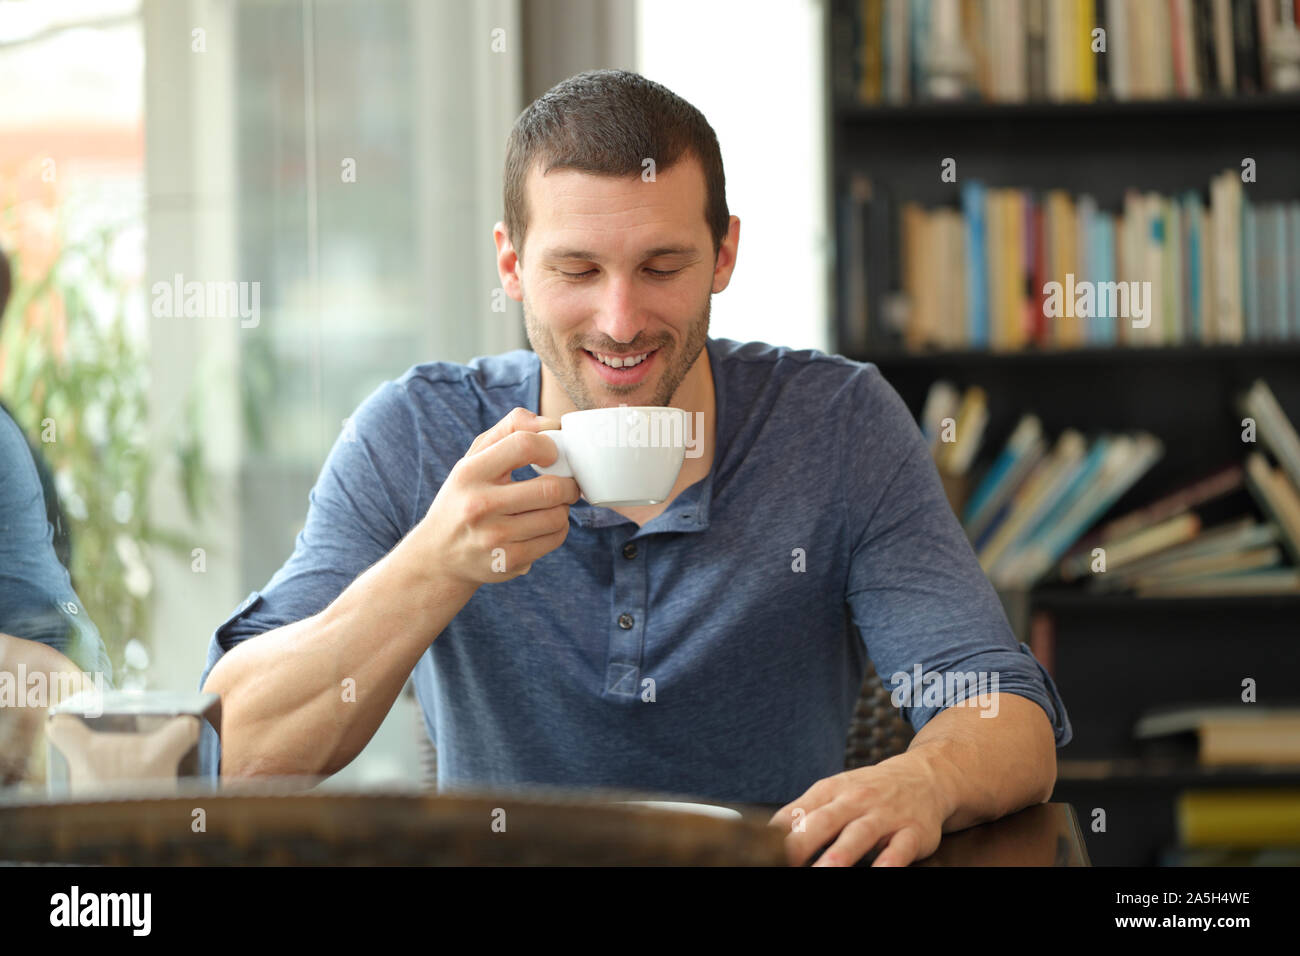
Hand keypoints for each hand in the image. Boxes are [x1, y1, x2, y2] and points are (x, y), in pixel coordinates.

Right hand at [418, 407, 580, 587]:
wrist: (438, 555)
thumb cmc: (464, 498)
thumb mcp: (473, 460)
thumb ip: (508, 430)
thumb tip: (550, 422)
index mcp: (470, 472)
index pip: (523, 445)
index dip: (549, 446)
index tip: (552, 455)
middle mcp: (479, 505)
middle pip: (550, 488)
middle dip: (568, 484)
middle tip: (566, 484)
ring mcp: (494, 537)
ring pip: (557, 516)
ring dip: (564, 508)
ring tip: (552, 505)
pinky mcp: (508, 561)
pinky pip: (555, 539)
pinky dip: (559, 529)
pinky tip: (545, 525)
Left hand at [767, 753, 948, 866]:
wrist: (925, 776)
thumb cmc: (870, 790)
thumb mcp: (834, 792)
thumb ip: (804, 812)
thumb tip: (767, 836)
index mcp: (830, 791)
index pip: (797, 812)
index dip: (777, 836)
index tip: (762, 854)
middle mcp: (855, 800)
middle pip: (823, 822)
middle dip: (801, 845)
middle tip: (784, 863)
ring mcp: (884, 816)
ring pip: (858, 836)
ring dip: (839, 857)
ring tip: (823, 873)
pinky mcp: (912, 832)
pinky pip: (898, 851)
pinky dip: (887, 865)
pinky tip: (878, 874)